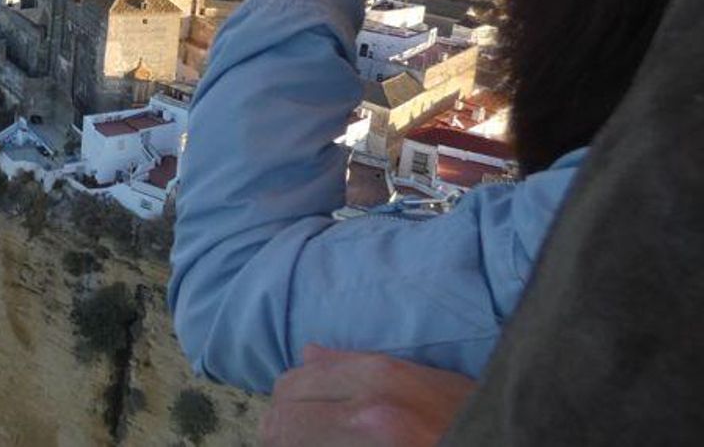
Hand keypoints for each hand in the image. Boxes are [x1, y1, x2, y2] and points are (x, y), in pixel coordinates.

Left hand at [260, 345, 476, 446]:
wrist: (508, 438)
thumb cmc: (470, 418)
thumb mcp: (425, 383)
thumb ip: (357, 366)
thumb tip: (308, 353)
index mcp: (381, 377)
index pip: (295, 383)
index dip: (290, 401)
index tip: (301, 416)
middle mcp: (368, 412)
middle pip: (282, 419)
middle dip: (285, 430)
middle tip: (305, 437)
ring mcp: (367, 445)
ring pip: (287, 441)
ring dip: (294, 444)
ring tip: (319, 443)